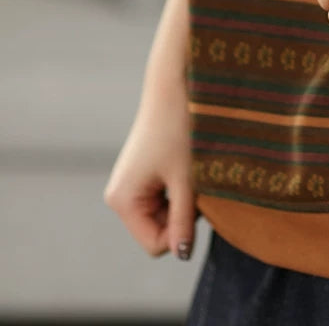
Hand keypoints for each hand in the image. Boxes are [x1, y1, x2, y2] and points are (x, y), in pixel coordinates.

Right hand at [103, 80, 199, 260]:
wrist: (174, 87)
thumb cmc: (180, 130)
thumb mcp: (186, 179)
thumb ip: (183, 220)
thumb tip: (182, 254)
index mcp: (122, 201)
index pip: (155, 245)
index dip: (181, 233)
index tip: (197, 203)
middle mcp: (119, 196)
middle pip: (158, 231)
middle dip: (182, 215)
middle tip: (196, 183)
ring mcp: (129, 185)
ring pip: (163, 216)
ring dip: (183, 202)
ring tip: (192, 172)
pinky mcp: (140, 175)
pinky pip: (163, 199)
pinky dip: (180, 190)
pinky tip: (187, 168)